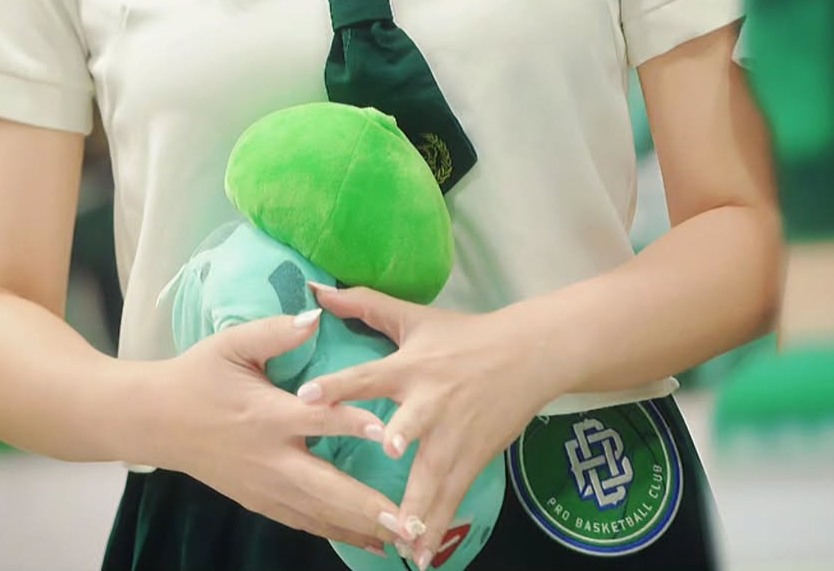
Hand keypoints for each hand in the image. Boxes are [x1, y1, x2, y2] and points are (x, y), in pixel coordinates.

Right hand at [136, 310, 403, 555]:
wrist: (158, 419)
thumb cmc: (200, 374)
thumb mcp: (232, 344)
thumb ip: (276, 332)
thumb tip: (316, 315)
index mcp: (268, 414)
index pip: (317, 418)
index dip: (352, 423)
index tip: (387, 434)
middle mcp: (271, 457)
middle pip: (325, 486)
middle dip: (367, 506)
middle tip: (408, 520)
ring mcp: (266, 486)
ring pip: (320, 514)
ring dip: (360, 527)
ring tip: (402, 539)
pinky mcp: (260, 501)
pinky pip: (304, 522)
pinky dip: (336, 534)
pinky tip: (368, 542)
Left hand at [297, 284, 550, 567]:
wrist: (526, 354)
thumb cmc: (462, 335)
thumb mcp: (414, 317)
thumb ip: (364, 304)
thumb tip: (317, 289)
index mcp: (410, 366)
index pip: (368, 375)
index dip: (339, 385)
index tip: (307, 398)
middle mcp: (430, 401)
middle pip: (412, 421)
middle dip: (401, 435)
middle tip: (388, 450)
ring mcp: (454, 432)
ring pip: (433, 471)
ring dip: (417, 503)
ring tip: (399, 535)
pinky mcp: (472, 456)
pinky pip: (452, 495)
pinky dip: (437, 525)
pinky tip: (420, 554)